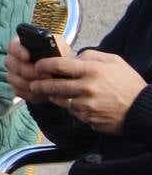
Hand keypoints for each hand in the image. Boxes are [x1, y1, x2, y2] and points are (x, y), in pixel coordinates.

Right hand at [4, 34, 71, 104]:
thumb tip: (50, 47)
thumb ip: (55, 45)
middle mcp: (13, 58)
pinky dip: (31, 93)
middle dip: (29, 71)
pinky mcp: (15, 87)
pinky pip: (18, 91)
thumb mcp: (61, 48)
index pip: (12, 46)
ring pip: (14, 79)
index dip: (18, 51)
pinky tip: (42, 93)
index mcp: (21, 45)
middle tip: (46, 75)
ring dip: (31, 83)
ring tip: (47, 85)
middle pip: (12, 64)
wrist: (62, 76)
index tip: (27, 57)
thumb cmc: (60, 59)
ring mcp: (12, 73)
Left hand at [29, 50, 146, 134]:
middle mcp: (87, 87)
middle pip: (54, 86)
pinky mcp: (88, 118)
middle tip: (34, 84)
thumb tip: (74, 56)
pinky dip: (72, 108)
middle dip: (40, 84)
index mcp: (92, 70)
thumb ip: (91, 56)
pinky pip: (73, 112)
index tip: (37, 66)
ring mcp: (87, 105)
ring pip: (61, 101)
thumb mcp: (114, 61)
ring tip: (53, 93)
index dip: (44, 65)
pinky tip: (76, 104)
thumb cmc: (128, 83)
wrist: (142, 110)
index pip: (59, 65)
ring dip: (55, 97)